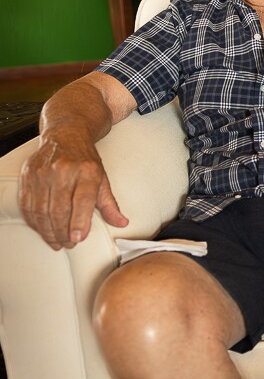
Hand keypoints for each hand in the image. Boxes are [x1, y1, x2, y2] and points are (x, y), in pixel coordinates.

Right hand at [18, 133, 127, 249]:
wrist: (66, 134)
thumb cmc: (85, 160)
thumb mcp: (102, 178)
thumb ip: (110, 204)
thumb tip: (122, 222)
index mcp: (87, 172)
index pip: (82, 201)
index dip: (80, 222)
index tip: (78, 239)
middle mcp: (64, 171)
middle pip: (60, 209)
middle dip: (63, 232)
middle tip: (68, 244)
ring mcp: (43, 173)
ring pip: (41, 210)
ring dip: (48, 230)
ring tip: (56, 241)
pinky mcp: (28, 175)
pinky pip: (27, 204)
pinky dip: (34, 221)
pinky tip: (41, 229)